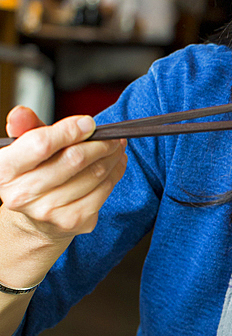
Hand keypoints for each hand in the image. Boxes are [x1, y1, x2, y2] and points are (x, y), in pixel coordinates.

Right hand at [0, 106, 126, 243]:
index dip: (69, 130)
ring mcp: (48, 211)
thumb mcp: (24, 148)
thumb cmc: (33, 174)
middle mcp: (22, 194)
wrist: (36, 218)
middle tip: (111, 136)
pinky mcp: (72, 222)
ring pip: (93, 175)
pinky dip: (114, 174)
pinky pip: (103, 192)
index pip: (41, 144)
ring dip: (111, 157)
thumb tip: (21, 114)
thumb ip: (24, 127)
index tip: (88, 123)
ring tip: (115, 147)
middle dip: (99, 143)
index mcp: (5, 169)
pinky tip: (115, 164)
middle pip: (73, 159)